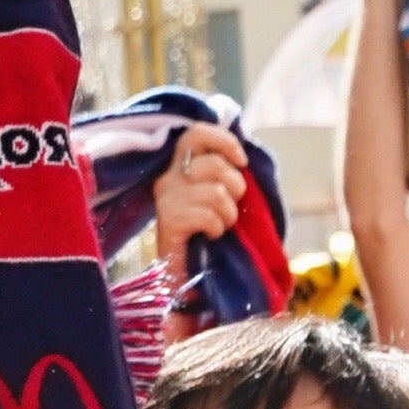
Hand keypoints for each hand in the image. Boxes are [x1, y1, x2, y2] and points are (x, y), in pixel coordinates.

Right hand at [148, 118, 253, 259]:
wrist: (189, 275)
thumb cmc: (209, 232)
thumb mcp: (221, 196)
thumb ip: (227, 173)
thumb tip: (243, 157)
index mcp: (180, 166)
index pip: (197, 134)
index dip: (224, 141)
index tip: (242, 160)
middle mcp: (168, 178)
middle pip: (214, 164)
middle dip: (235, 186)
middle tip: (231, 207)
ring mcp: (165, 199)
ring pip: (215, 192)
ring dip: (228, 213)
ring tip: (221, 225)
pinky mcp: (168, 221)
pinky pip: (208, 215)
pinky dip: (218, 228)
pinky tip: (211, 236)